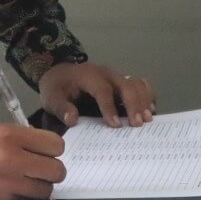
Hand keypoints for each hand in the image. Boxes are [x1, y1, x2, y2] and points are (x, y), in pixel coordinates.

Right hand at [0, 125, 65, 199]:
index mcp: (10, 135)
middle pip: (56, 171)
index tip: (44, 155)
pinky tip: (6, 193)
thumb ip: (20, 141)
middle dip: (49, 173)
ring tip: (21, 184)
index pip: (56, 145)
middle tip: (36, 173)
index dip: (52, 152)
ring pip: (45, 190)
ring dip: (37, 189)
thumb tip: (45, 151)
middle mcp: (12, 158)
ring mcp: (7, 183)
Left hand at [39, 62, 155, 127]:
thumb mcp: (51, 98)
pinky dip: (147, 96)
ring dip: (143, 100)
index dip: (109, 107)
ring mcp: (116, 77)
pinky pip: (139, 84)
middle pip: (125, 85)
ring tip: (147, 119)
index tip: (116, 125)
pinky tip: (149, 110)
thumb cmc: (57, 87)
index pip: (102, 90)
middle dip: (133, 104)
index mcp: (88, 76)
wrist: (61, 74)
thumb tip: (72, 119)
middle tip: (138, 124)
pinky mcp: (121, 82)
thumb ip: (61, 108)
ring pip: (135, 83)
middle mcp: (106, 74)